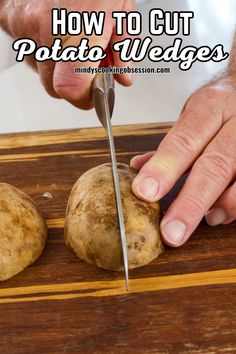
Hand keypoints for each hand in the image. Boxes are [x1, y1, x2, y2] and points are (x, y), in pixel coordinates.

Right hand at [0, 0, 133, 108]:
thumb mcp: (121, 8)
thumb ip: (123, 49)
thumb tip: (122, 78)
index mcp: (78, 24)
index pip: (69, 88)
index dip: (83, 98)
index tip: (94, 96)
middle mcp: (43, 27)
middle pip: (54, 87)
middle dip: (74, 86)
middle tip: (88, 70)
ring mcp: (22, 23)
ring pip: (41, 70)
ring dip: (59, 67)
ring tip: (74, 41)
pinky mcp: (9, 19)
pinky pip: (28, 51)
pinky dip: (44, 50)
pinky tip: (56, 32)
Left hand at [131, 76, 235, 246]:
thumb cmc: (220, 107)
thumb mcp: (194, 113)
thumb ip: (171, 143)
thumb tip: (139, 167)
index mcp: (211, 106)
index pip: (185, 140)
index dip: (165, 168)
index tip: (145, 192)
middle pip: (215, 165)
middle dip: (191, 202)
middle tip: (171, 232)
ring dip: (221, 205)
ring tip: (205, 219)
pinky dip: (234, 205)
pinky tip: (220, 213)